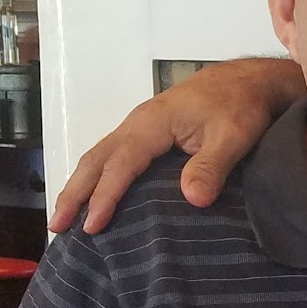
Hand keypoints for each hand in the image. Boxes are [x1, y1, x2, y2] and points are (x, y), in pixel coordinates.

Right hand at [48, 58, 301, 232]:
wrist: (249, 80)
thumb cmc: (242, 105)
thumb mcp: (235, 136)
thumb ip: (212, 165)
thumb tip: (193, 199)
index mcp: (153, 123)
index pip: (121, 163)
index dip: (105, 196)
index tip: (92, 227)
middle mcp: (137, 123)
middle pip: (96, 159)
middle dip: (74, 193)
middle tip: (57, 228)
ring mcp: (140, 126)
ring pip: (99, 156)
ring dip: (79, 186)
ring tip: (64, 219)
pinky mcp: (147, 132)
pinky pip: (112, 155)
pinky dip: (96, 177)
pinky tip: (93, 196)